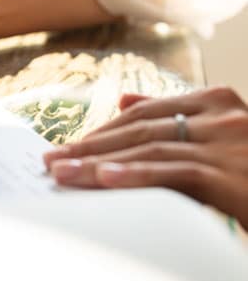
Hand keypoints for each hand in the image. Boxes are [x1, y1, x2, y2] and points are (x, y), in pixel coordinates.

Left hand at [44, 86, 247, 229]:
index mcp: (217, 101)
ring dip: (98, 162)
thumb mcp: (220, 137)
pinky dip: (136, 175)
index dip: (102, 131)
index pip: (143, 114)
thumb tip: (126, 100)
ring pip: (149, 149)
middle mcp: (222, 114)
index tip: (68, 147)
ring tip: (61, 173)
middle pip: (138, 129)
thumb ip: (176, 116)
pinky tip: (103, 180)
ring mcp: (230, 141)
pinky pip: (175, 172)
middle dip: (90, 147)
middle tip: (51, 161)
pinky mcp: (235, 175)